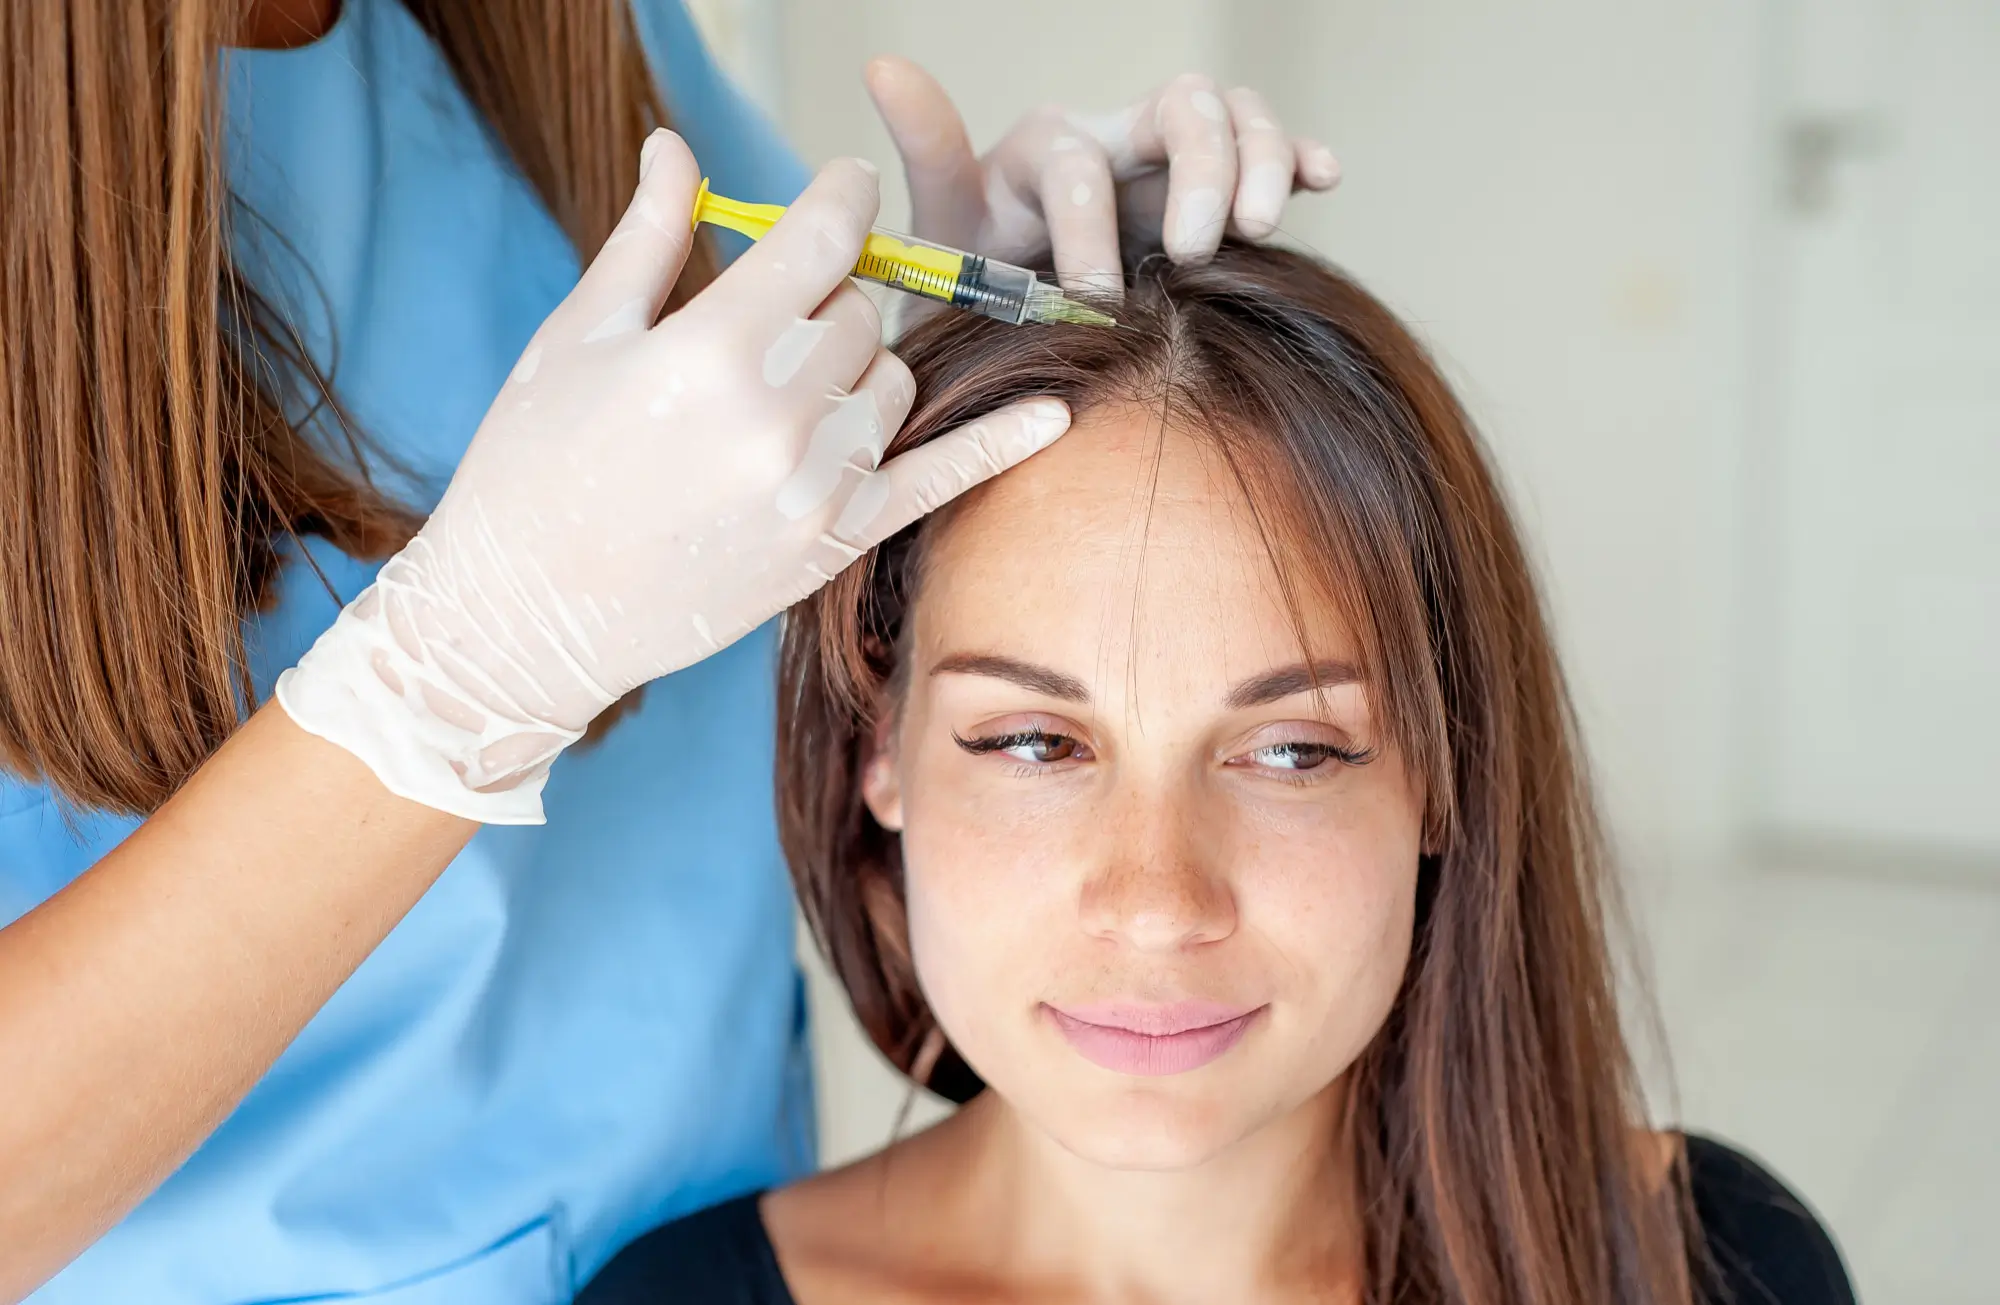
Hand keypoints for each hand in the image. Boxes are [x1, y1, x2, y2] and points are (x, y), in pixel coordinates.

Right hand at [276, 132, 1071, 823]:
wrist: (523, 615)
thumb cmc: (532, 465)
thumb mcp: (579, 335)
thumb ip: (649, 236)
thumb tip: (679, 146)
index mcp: (710, 348)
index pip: (825, 237)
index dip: (841, 197)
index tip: (843, 188)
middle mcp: (777, 416)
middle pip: (859, 307)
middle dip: (824, 294)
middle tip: (769, 318)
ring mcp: (814, 487)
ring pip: (892, 378)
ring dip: (857, 364)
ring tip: (785, 387)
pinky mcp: (830, 543)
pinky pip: (935, 479)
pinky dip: (997, 444)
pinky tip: (1053, 412)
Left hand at [866, 58, 1339, 293]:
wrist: (1013, 332)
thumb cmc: (975, 284)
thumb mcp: (938, 229)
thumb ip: (927, 152)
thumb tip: (883, 63)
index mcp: (1045, 149)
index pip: (1080, 164)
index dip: (1090, 231)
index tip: (1093, 304)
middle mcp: (1115, 138)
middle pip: (1182, 106)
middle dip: (1200, 171)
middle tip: (1194, 251)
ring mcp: (1171, 163)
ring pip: (1237, 117)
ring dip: (1258, 163)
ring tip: (1253, 230)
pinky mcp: (1216, 193)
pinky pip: (1272, 152)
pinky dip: (1302, 158)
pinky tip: (1324, 178)